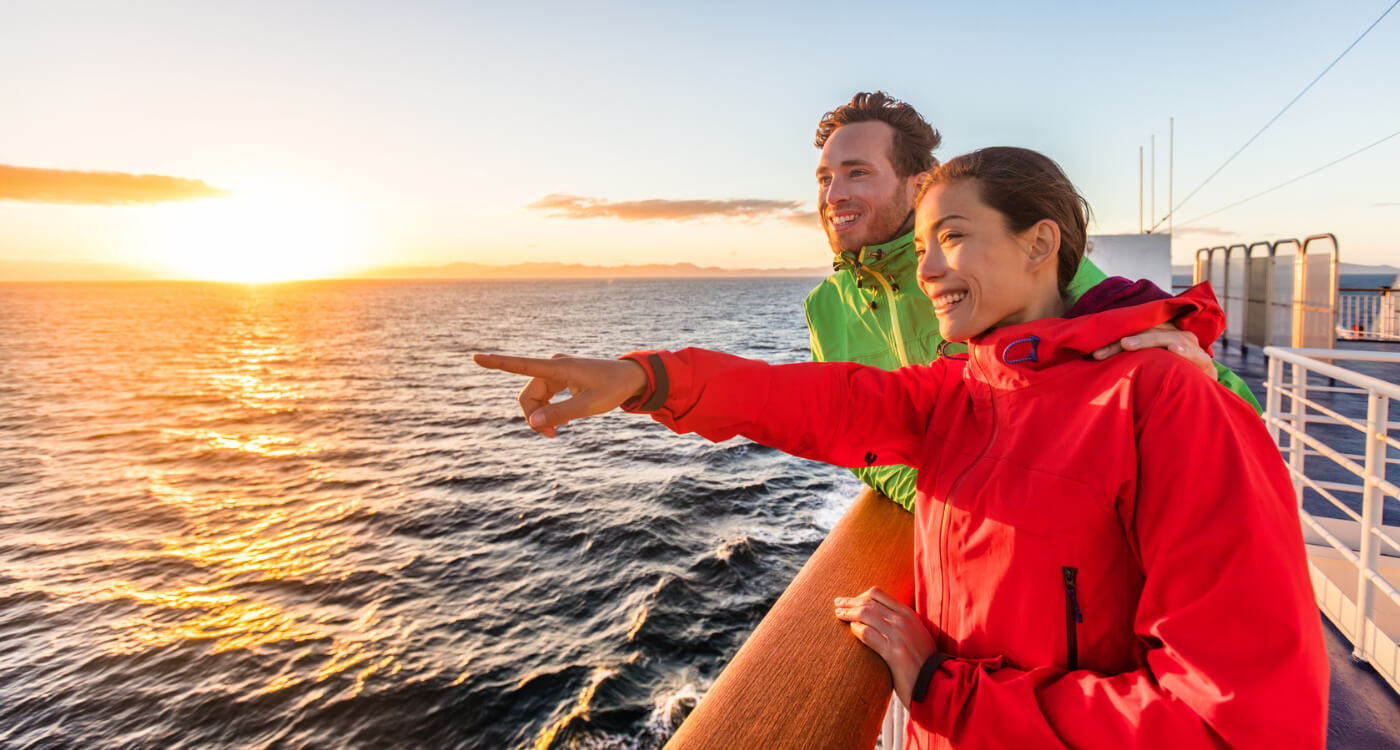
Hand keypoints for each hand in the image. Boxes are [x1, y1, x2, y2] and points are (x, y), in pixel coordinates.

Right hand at [473, 352, 647, 437]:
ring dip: (541, 415)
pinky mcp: (560, 376)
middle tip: (551, 436)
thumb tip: (532, 420)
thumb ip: (560, 413)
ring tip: (557, 431)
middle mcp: (553, 365)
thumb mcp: (589, 406)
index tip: (475, 357)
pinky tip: (562, 420)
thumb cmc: (613, 389)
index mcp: (559, 368)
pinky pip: (544, 395)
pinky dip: (548, 409)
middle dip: (533, 416)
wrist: (630, 378)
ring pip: (534, 396)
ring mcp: (556, 370)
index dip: (497, 363)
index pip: (521, 365)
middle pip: (528, 393)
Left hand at [834, 586, 935, 707]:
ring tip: (839, 615)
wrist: (936, 682)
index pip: (878, 594)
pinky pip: (867, 634)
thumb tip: (880, 617)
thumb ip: (902, 624)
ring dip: (848, 614)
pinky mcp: (893, 652)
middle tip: (837, 604)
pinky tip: (851, 631)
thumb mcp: (917, 635)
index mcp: (909, 614)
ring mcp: (898, 635)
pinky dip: (856, 630)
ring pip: (865, 615)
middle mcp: (903, 620)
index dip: (860, 595)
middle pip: (868, 602)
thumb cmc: (923, 660)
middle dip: (850, 601)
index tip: (850, 600)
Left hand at [1091, 322, 1216, 380]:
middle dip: (1119, 342)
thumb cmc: (1166, 380)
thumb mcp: (1145, 367)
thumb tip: (1091, 359)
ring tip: (1126, 344)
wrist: (1200, 395)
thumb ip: (1126, 360)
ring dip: (1146, 340)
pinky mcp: (1204, 362)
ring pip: (1166, 338)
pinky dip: (1184, 350)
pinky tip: (1173, 348)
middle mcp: (1176, 336)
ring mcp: (1191, 347)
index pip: (1134, 330)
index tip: (1090, 352)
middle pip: (1145, 332)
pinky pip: (1195, 354)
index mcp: (1161, 333)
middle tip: (1098, 353)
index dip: (1112, 339)